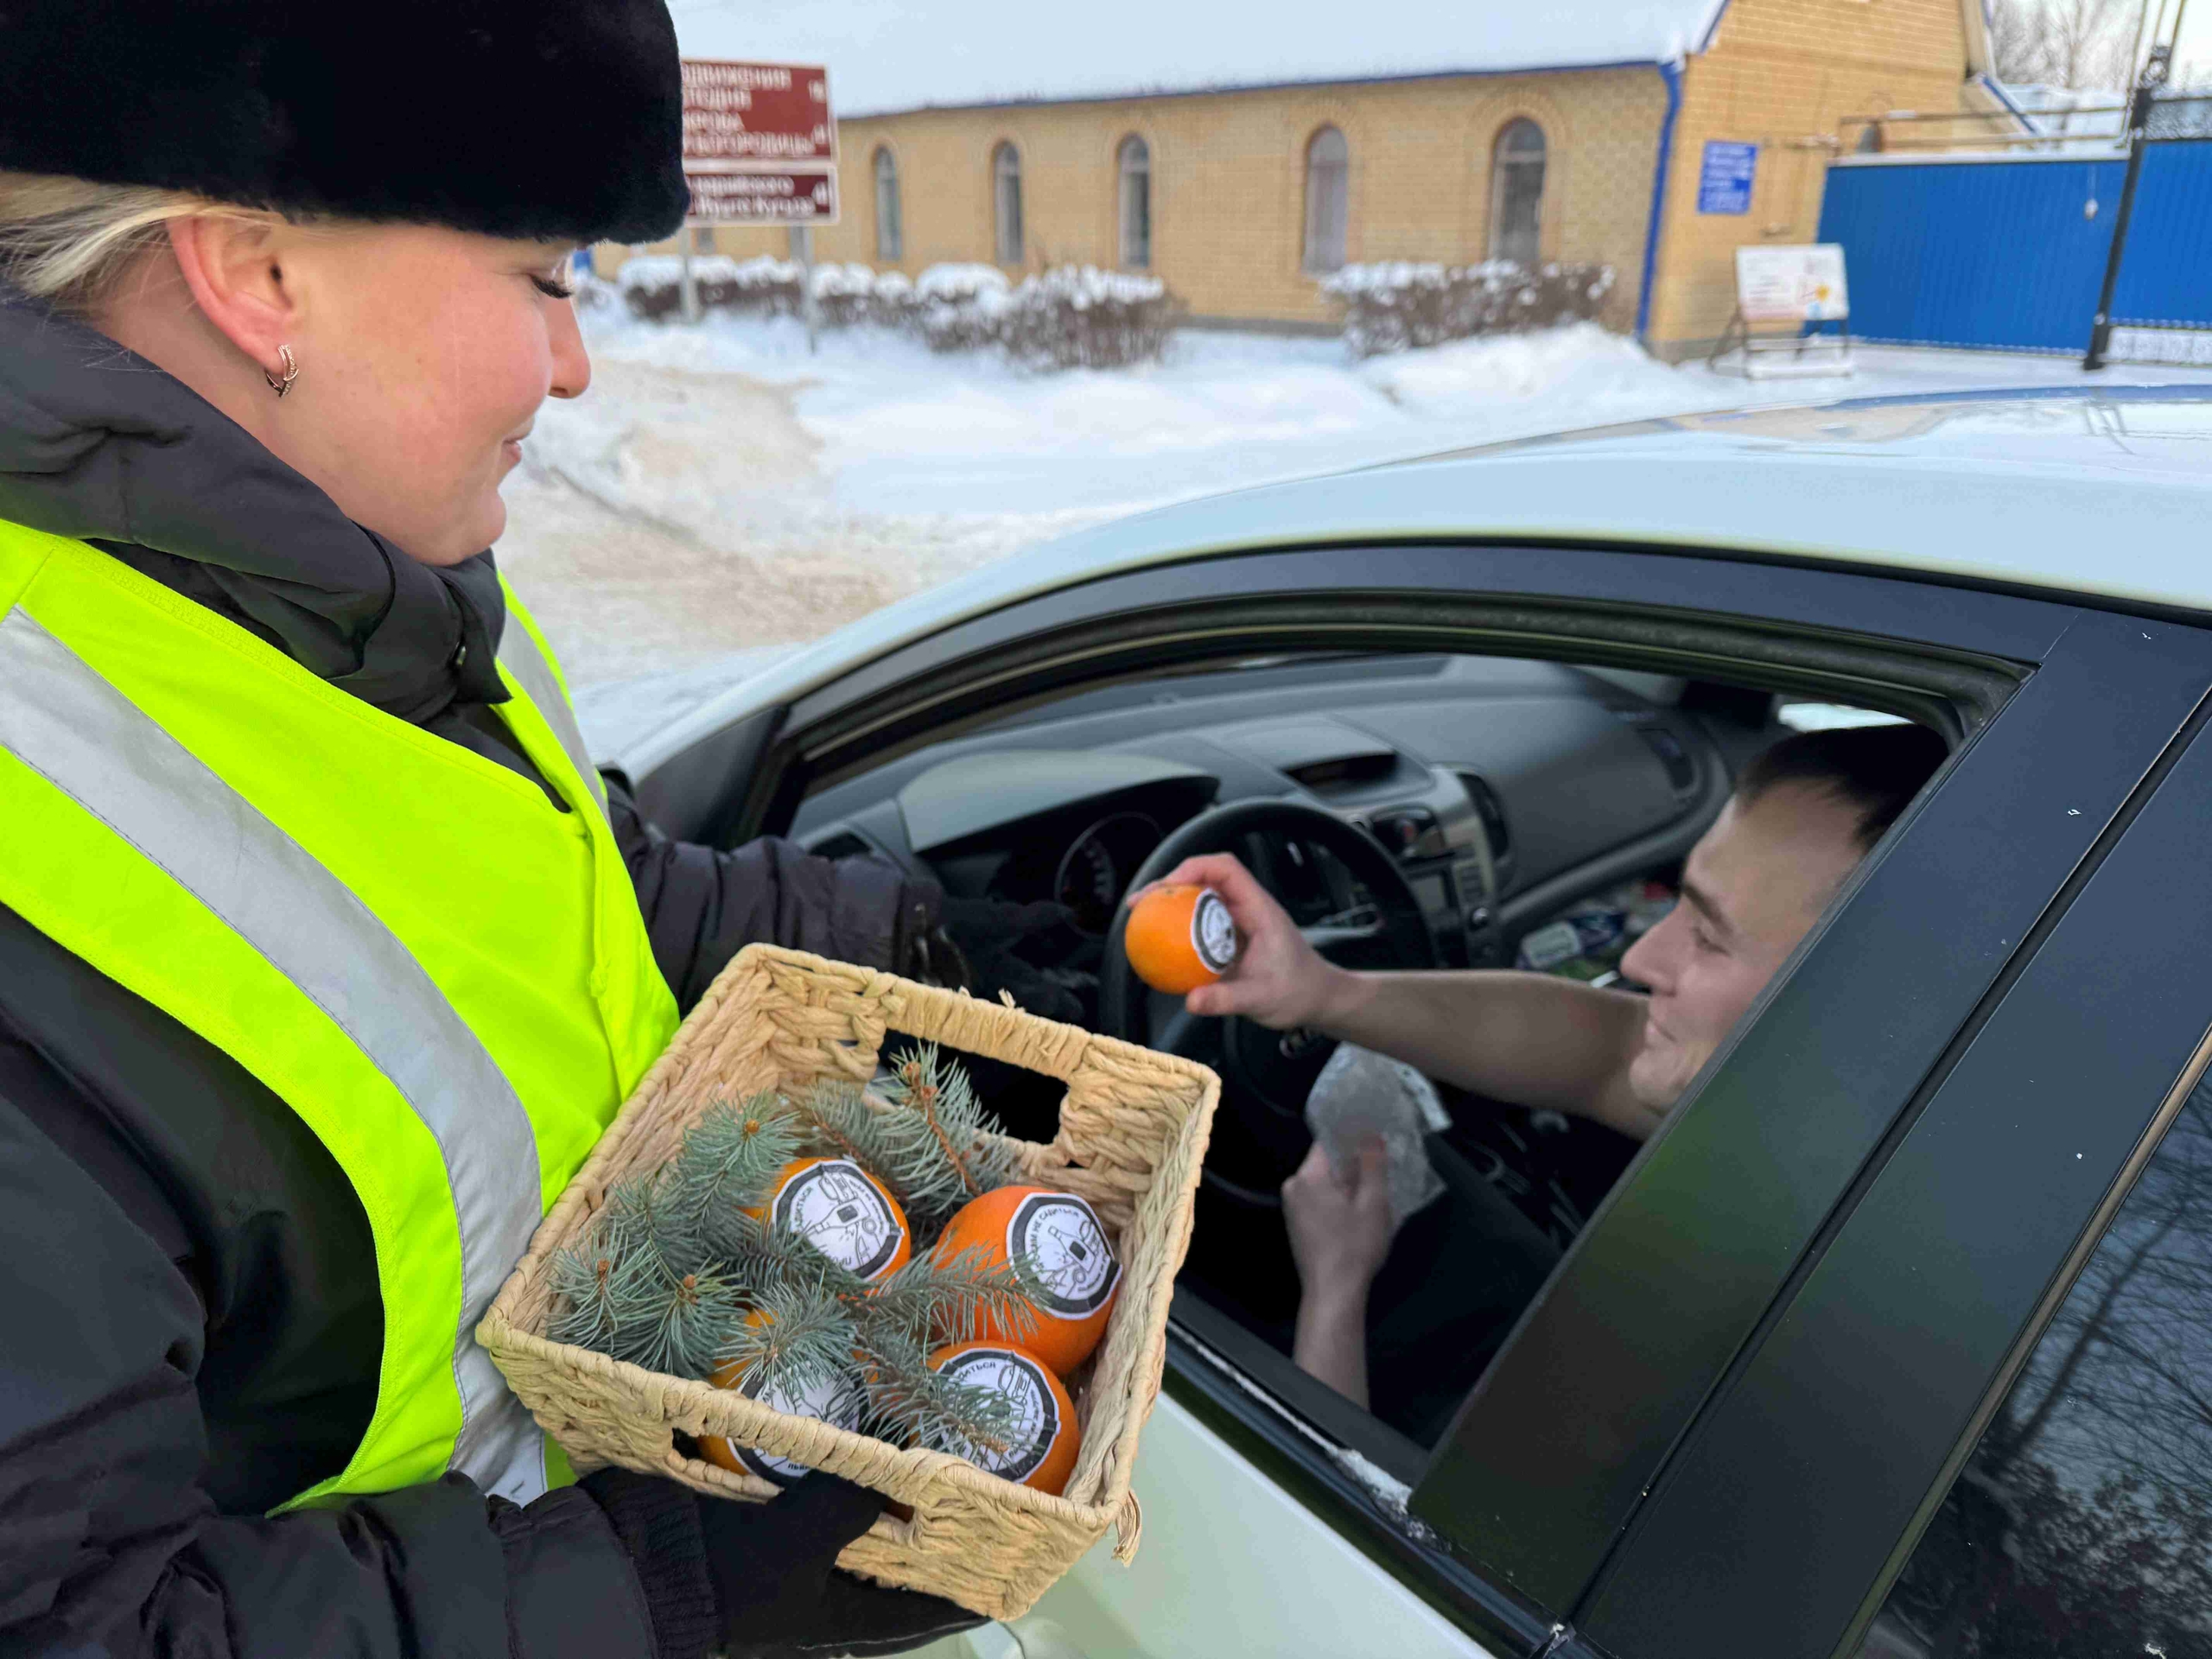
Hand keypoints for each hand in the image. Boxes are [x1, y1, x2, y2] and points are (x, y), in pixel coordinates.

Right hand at [698, 1473, 982, 1657]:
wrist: (650, 1566)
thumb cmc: (733, 1572)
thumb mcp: (799, 1543)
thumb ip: (849, 1510)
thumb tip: (886, 1486)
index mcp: (837, 1623)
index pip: (913, 1619)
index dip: (953, 1605)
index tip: (995, 1588)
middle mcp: (820, 1604)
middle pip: (888, 1584)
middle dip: (924, 1556)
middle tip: (965, 1523)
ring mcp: (791, 1575)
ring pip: (854, 1550)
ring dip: (882, 1521)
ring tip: (921, 1488)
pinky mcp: (765, 1544)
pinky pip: (818, 1523)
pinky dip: (840, 1500)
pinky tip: (856, 1470)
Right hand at [1127, 853, 1342, 1029]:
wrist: (1317, 998)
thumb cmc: (1298, 992)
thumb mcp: (1261, 999)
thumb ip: (1227, 999)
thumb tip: (1191, 1001)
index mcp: (1259, 909)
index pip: (1226, 869)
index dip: (1194, 868)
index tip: (1166, 887)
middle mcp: (1247, 908)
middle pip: (1205, 878)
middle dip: (1169, 884)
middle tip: (1139, 904)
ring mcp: (1238, 921)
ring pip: (1200, 899)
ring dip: (1170, 903)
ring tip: (1140, 918)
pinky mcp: (1231, 937)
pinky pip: (1200, 923)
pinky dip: (1178, 927)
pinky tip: (1157, 947)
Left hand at [1281, 1137, 1394, 1305]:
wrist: (1334, 1293)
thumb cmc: (1353, 1248)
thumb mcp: (1373, 1203)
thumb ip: (1372, 1164)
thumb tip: (1370, 1135)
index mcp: (1307, 1177)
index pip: (1328, 1141)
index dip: (1354, 1138)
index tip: (1375, 1142)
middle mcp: (1293, 1188)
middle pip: (1327, 1164)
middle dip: (1354, 1168)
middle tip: (1381, 1176)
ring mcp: (1293, 1209)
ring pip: (1325, 1184)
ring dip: (1348, 1188)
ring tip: (1373, 1199)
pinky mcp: (1297, 1226)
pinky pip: (1320, 1202)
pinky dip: (1338, 1204)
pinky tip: (1358, 1218)